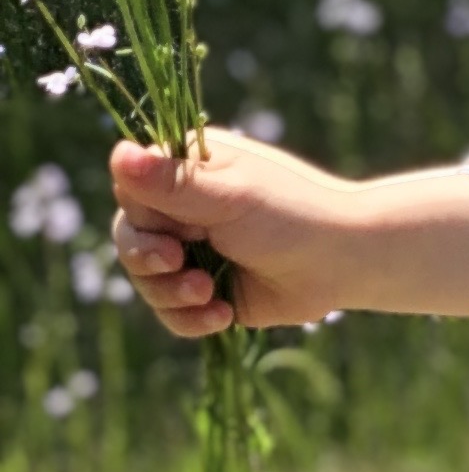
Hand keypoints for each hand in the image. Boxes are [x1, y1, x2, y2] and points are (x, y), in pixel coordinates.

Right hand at [108, 135, 468, 339]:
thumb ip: (172, 184)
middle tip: (177, 263)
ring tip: (208, 294)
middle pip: (130, 238)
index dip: (143, 216)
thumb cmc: (293, 216)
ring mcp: (196, 250)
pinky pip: (173, 313)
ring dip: (170, 293)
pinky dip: (190, 319)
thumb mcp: (229, 197)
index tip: (175, 228)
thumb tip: (117, 152)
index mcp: (188, 170)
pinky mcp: (209, 290)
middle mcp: (185, 208)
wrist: (347, 262)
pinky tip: (222, 314)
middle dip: (147, 259)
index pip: (130, 190)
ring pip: (147, 280)